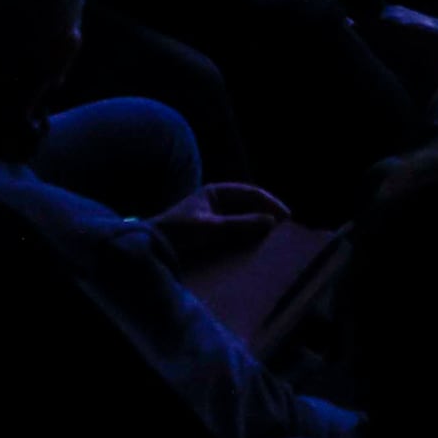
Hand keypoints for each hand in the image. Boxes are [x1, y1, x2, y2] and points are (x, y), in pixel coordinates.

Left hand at [149, 181, 292, 265]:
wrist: (151, 246)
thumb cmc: (178, 231)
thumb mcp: (211, 227)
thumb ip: (241, 224)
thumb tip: (271, 221)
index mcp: (216, 191)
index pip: (251, 193)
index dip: (271, 203)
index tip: (286, 217)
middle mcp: (217, 200)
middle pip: (250, 205)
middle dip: (268, 214)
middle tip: (286, 229)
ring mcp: (215, 216)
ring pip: (245, 218)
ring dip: (259, 226)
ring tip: (276, 238)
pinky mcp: (212, 232)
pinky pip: (237, 230)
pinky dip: (249, 235)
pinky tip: (258, 245)